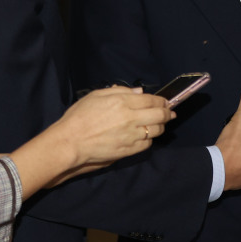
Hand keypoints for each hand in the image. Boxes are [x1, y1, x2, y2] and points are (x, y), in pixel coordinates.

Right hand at [38, 86, 171, 175]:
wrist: (70, 142)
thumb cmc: (79, 116)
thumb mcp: (96, 95)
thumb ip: (120, 91)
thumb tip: (139, 92)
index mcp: (123, 102)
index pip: (151, 100)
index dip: (161, 101)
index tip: (165, 102)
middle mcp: (131, 118)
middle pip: (159, 115)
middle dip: (167, 113)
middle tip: (169, 113)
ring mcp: (131, 135)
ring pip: (156, 130)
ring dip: (160, 126)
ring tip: (160, 124)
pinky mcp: (129, 150)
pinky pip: (147, 144)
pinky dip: (149, 139)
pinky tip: (146, 136)